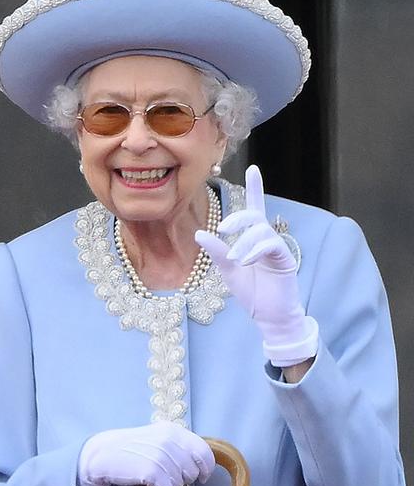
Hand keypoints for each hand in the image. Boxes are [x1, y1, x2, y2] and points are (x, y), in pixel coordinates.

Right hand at [77, 422, 214, 485]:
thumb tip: (202, 462)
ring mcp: (160, 456)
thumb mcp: (157, 438)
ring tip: (156, 479)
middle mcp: (168, 441)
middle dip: (185, 478)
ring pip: (182, 483)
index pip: (204, 452)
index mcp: (172, 430)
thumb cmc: (131, 448)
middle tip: (168, 476)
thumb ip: (178, 445)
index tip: (203, 476)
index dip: (206, 468)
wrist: (102, 454)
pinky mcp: (151, 472)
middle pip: (194, 471)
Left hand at [194, 164, 318, 366]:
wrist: (269, 317)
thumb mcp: (228, 270)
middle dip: (238, 218)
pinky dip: (256, 250)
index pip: (254, 208)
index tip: (253, 168)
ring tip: (235, 259)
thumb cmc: (251, 293)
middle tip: (223, 229)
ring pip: (261, 230)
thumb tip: (199, 233)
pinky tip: (246, 261)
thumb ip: (217, 251)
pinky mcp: (285, 260)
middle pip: (254, 215)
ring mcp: (277, 248)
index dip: (254, 188)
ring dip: (244, 242)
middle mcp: (267, 239)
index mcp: (253, 239)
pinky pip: (271, 245)